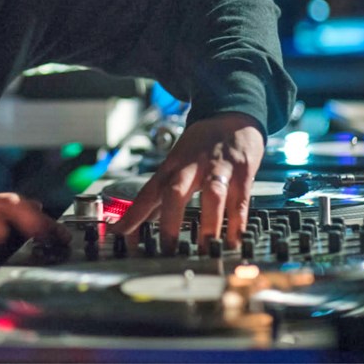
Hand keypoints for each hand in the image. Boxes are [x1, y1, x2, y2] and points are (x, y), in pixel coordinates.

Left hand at [109, 112, 263, 254]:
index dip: (133, 213)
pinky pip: (241, 200)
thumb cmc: (202, 142)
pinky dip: (238, 223)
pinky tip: (235, 240)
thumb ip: (160, 193)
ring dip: (209, 224)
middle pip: (176, 190)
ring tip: (205, 248)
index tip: (120, 232)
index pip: (148, 191)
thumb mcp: (177, 161)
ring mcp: (219, 168)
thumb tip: (137, 219)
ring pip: (212, 195)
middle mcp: (193, 166)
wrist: (233, 114)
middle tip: (167, 248)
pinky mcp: (243, 172)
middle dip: (170, 221)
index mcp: (172, 165)